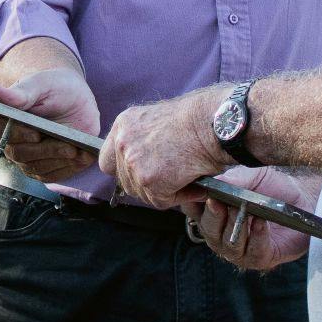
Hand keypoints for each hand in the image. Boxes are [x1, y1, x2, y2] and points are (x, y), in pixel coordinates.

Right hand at [0, 68, 100, 183]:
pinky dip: (68, 168)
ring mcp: (25, 157)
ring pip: (35, 167)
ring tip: (78, 150)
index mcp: (1, 115)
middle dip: (44, 150)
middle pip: (17, 153)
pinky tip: (83, 157)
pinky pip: (51, 175)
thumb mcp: (41, 85)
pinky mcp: (42, 168)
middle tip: (68, 146)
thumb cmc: (54, 88)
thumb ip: (20, 92)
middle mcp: (8, 139)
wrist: (74, 100)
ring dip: (57, 160)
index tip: (35, 133)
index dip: (11, 133)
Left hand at [102, 85, 231, 207]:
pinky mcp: (148, 180)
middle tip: (175, 177)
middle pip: (125, 182)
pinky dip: (180, 196)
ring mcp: (132, 162)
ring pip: (143, 193)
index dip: (124, 171)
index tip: (142, 174)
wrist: (214, 122)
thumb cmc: (198, 120)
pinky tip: (194, 182)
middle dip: (148, 185)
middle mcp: (122, 143)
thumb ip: (144, 143)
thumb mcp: (159, 123)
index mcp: (123, 125)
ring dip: (166, 190)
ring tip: (188, 175)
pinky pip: (161, 201)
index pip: (107, 160)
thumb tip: (145, 169)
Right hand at [178, 166, 317, 272]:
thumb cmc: (272, 187)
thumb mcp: (252, 176)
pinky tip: (261, 222)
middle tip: (219, 202)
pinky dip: (256, 236)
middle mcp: (221, 234)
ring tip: (244, 210)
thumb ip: (234, 179)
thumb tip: (215, 182)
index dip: (191, 202)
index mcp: (213, 212)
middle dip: (214, 216)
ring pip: (229, 244)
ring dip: (235, 226)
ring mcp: (239, 250)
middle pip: (208, 229)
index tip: (199, 192)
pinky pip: (253, 252)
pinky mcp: (260, 259)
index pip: (191, 209)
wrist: (303, 199)